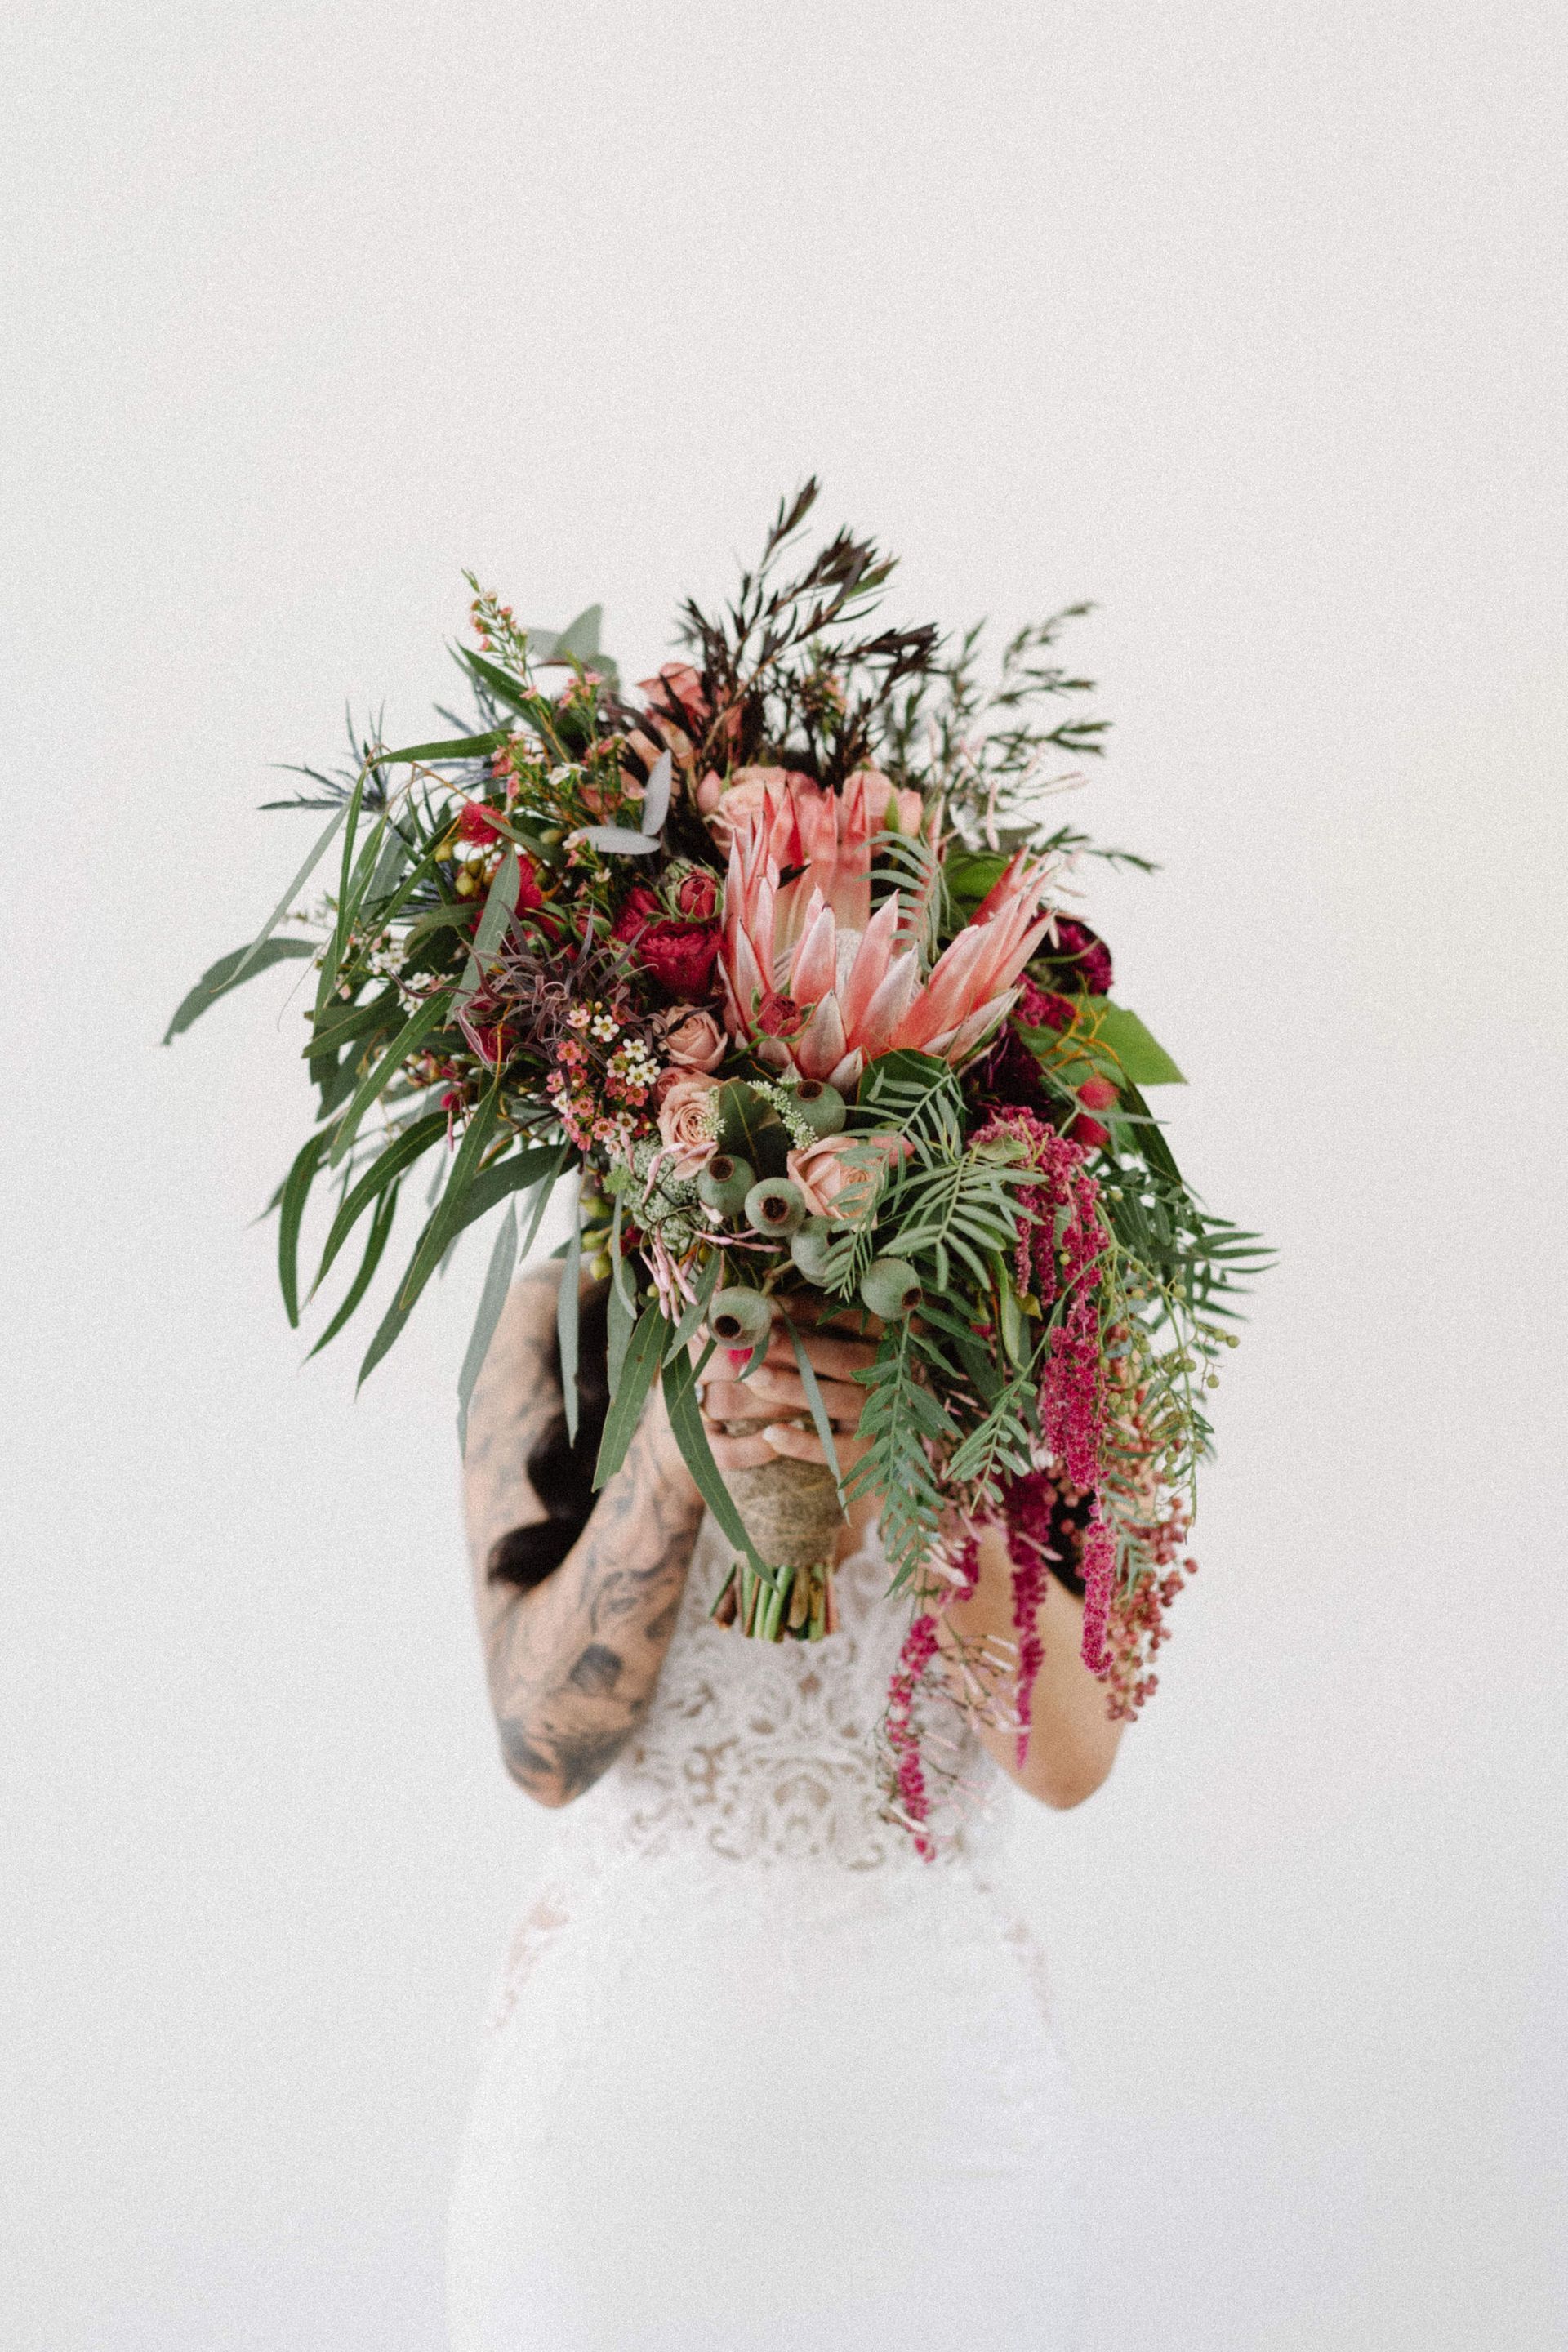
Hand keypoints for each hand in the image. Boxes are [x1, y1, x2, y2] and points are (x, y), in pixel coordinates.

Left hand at [696, 1314, 877, 1475]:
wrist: (893, 1454)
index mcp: (893, 1343)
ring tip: (751, 1376)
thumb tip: (765, 1311)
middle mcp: (893, 1378)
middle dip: (796, 1348)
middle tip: (755, 1339)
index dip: (808, 1310)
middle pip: (843, 1360)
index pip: (851, 1320)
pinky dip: (803, 1443)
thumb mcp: (850, 1352)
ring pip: (835, 1401)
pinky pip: (833, 1449)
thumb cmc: (857, 1386)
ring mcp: (884, 1418)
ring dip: (791, 1388)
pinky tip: (771, 1434)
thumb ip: (818, 1332)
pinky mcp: (869, 1456)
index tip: (767, 1306)